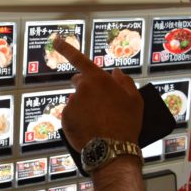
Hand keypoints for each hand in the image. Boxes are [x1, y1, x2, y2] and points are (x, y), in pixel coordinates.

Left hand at [53, 36, 142, 150]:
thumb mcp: (135, 99)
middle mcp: (81, 88)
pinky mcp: (65, 118)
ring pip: (76, 101)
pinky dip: (78, 120)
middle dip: (85, 87)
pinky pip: (71, 115)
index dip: (65, 48)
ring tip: (98, 121)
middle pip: (78, 82)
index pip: (78, 58)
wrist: (113, 150)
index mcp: (98, 79)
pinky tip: (90, 128)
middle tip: (99, 103)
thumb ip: (124, 81)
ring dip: (83, 106)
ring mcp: (72, 104)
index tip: (55, 40)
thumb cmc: (127, 123)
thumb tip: (115, 72)